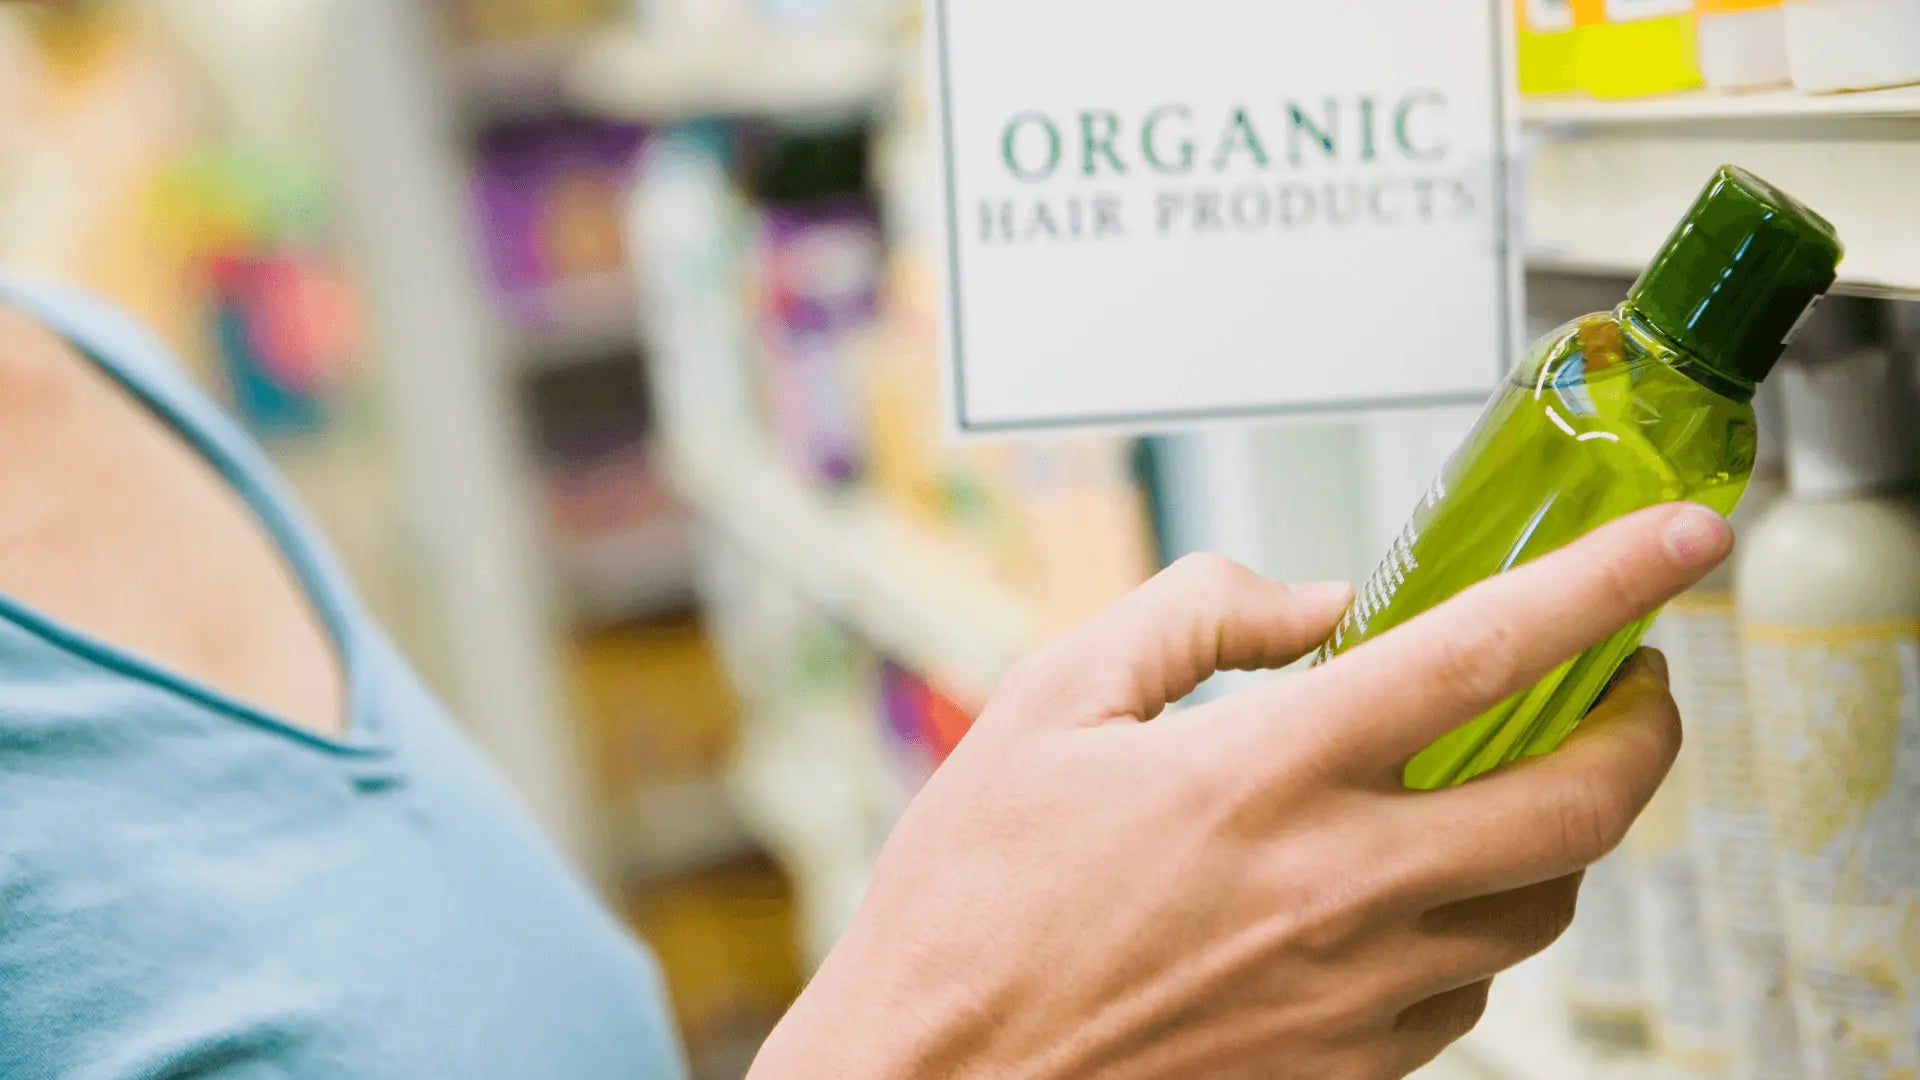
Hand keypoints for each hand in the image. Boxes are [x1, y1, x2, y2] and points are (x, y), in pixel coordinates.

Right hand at [751, 503, 1730, 1079]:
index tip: (1684, 542)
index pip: (1486, 653)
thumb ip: (1191, 618)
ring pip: (1542, 904)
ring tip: (1522, 777)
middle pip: (1579, 803)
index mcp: (1263, 774)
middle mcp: (1336, 887)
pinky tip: (1421, 889)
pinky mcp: (1348, 1071)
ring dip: (1564, 826)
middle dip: (1647, 730)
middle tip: (1635, 685)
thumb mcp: (1046, 705)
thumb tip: (1313, 601)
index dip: (1610, 582)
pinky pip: (1471, 990)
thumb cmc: (970, 904)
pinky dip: (1479, 920)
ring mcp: (1356, 995)